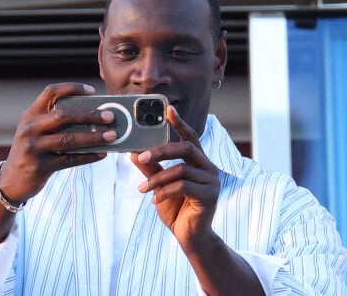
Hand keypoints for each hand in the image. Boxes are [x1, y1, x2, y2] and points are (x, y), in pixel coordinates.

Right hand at [0, 82, 116, 204]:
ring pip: (69, 139)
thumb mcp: (35, 131)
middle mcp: (30, 128)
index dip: (72, 88)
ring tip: (112, 136)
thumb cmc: (31, 151)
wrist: (11, 181)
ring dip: (94, 137)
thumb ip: (55, 122)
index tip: (92, 91)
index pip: (51, 92)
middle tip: (110, 117)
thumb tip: (93, 118)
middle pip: (64, 116)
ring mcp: (34, 148)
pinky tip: (102, 154)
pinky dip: (88, 156)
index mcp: (30, 115)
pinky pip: (70, 160)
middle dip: (90, 115)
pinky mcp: (40, 167)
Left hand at [132, 105, 220, 248]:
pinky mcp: (210, 195)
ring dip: (157, 178)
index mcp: (198, 162)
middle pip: (186, 148)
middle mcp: (209, 168)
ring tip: (142, 189)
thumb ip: (150, 168)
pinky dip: (165, 192)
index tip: (168, 109)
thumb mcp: (159, 185)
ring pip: (181, 169)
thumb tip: (134, 152)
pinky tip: (155, 200)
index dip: (180, 123)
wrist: (188, 237)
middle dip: (162, 149)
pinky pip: (183, 187)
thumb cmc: (176, 209)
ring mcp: (212, 181)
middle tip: (141, 155)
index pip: (191, 137)